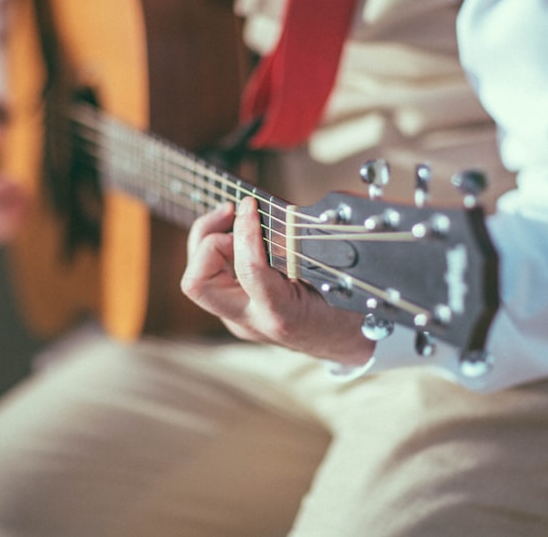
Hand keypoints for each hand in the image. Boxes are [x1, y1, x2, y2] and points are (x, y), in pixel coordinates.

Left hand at [181, 197, 374, 365]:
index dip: (246, 232)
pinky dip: (218, 249)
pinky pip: (211, 276)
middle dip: (207, 239)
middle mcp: (251, 321)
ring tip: (232, 215)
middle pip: (197, 283)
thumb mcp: (340, 279)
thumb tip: (291, 212)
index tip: (251, 205)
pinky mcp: (236, 311)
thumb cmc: (351, 309)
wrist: (348, 344)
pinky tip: (238, 233)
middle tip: (233, 213)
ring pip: (196, 279)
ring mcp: (239, 318)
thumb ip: (313, 248)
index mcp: (282, 316)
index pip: (249, 271)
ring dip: (206, 240)